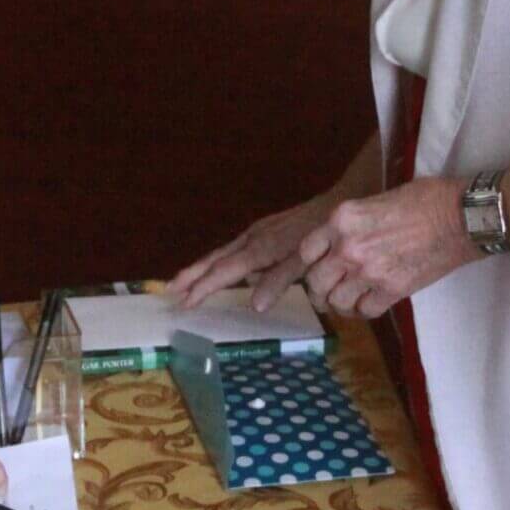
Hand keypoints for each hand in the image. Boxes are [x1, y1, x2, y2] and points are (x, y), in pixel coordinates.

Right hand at [168, 192, 341, 311]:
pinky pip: (235, 250)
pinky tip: (223, 270)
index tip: (184, 302)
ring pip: (223, 253)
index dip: (203, 288)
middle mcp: (253, 239)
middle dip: (192, 275)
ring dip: (203, 268)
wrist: (340, 203)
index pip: (224, 272)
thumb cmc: (324, 235)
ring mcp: (258, 233)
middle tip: (169, 290)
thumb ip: (280, 281)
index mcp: (260, 248)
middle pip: (215, 260)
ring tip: (184, 282)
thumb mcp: (306, 260)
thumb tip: (254, 306)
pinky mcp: (266, 230)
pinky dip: (221, 261)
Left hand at [284, 178, 473, 319]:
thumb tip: (341, 239)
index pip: (305, 252)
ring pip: (336, 302)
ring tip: (349, 300)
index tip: (317, 268)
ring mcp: (369, 271)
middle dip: (319, 290)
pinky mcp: (392, 290)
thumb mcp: (377, 199)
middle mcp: (349, 247)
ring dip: (340, 304)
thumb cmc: (425, 199)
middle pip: (315, 282)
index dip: (309, 264)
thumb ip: (353, 222)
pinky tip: (370, 304)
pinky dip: (365, 311)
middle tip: (328, 292)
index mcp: (342, 219)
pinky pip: (365, 311)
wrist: (461, 217)